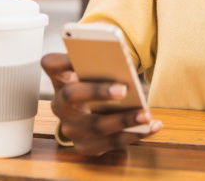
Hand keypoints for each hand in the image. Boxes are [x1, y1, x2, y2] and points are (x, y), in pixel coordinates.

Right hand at [41, 52, 161, 156]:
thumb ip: (101, 64)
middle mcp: (60, 105)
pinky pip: (112, 143)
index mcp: (61, 79)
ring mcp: (72, 128)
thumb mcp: (93, 74)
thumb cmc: (95, 87)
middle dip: (98, 92)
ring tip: (145, 114)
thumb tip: (123, 59)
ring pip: (96, 126)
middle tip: (123, 89)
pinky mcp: (87, 146)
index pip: (51, 64)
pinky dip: (136, 134)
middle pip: (71, 95)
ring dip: (124, 120)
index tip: (77, 58)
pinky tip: (152, 125)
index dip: (62, 60)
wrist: (88, 118)